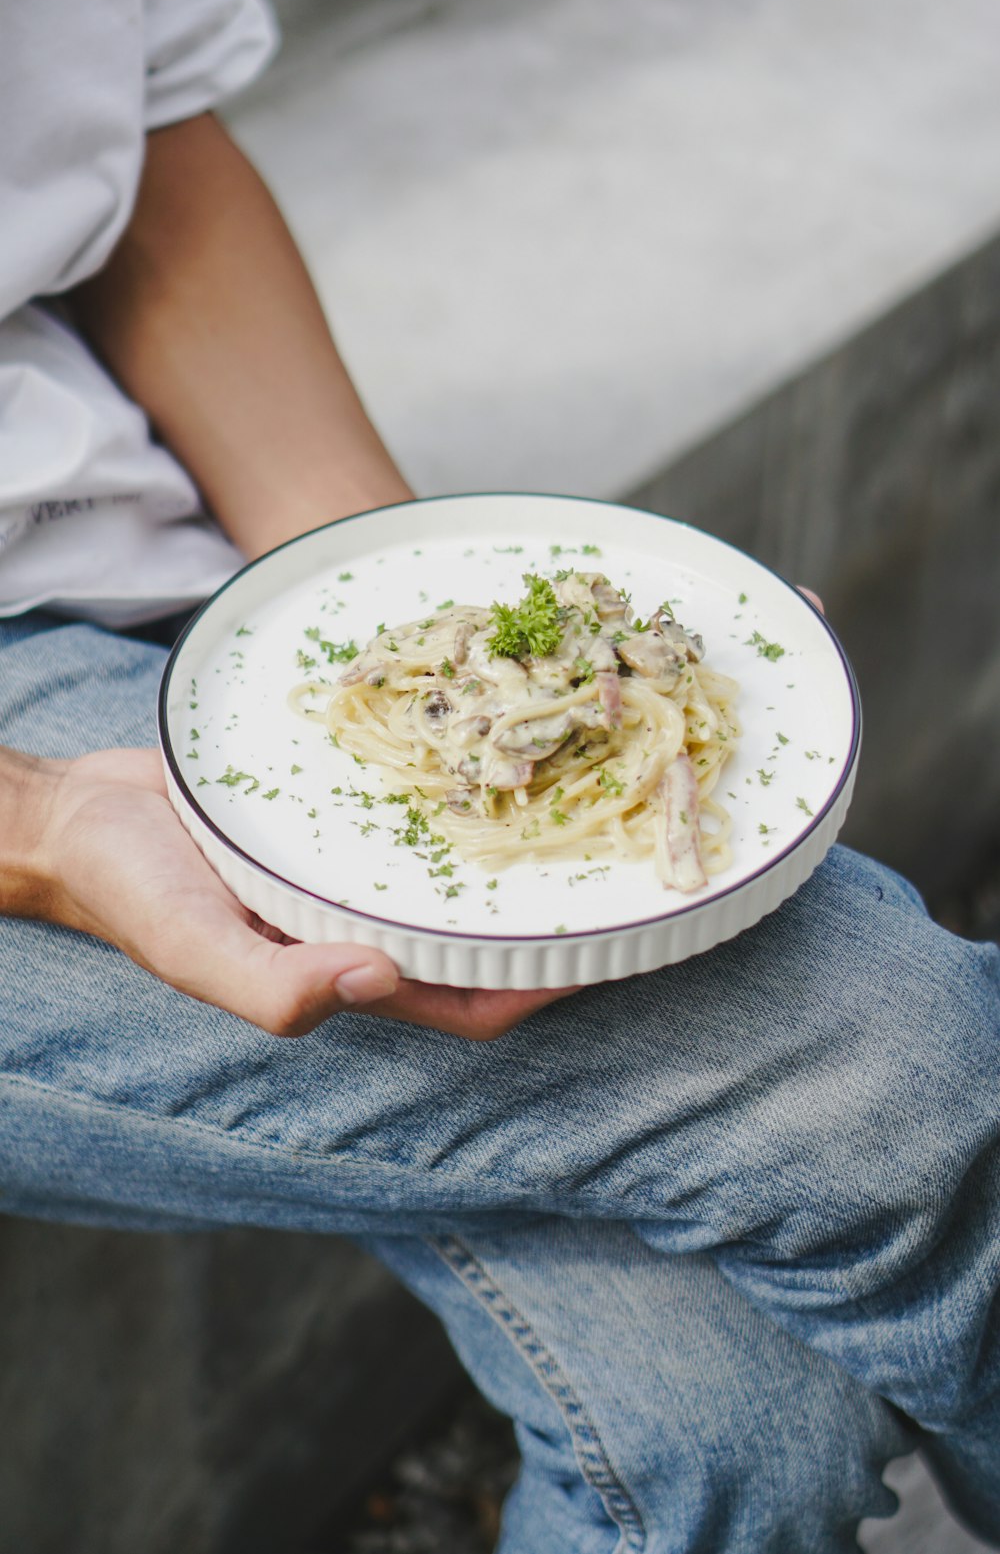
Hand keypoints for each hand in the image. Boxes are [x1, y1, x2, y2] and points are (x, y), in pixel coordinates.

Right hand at [41, 749, 572, 1039]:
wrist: (76, 814)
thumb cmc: (128, 889)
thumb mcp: (190, 944)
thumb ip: (273, 984)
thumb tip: (380, 981)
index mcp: (343, 974)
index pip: (471, 1003)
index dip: (546, 987)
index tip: (617, 944)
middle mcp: (362, 925)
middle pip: (483, 934)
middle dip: (553, 910)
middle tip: (629, 852)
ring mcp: (352, 870)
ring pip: (458, 869)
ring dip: (517, 844)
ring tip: (585, 788)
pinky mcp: (337, 814)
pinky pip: (416, 810)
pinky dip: (458, 790)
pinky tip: (495, 740)